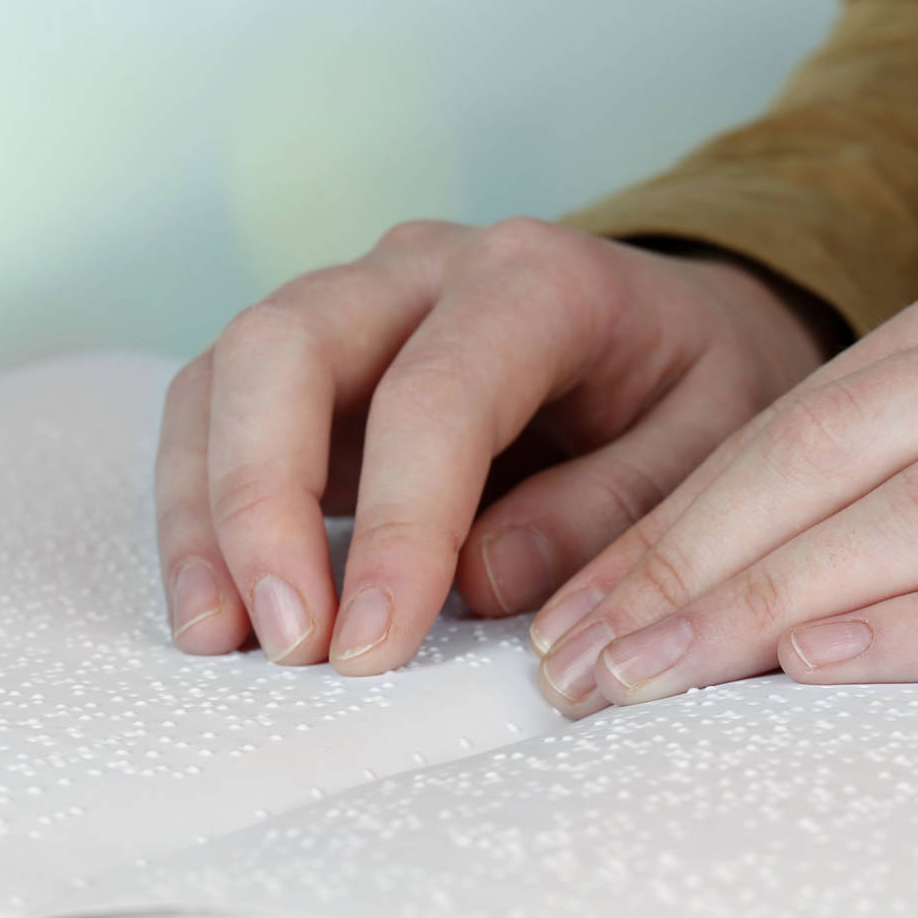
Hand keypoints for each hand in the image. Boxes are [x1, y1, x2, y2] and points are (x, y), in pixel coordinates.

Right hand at [156, 218, 832, 670]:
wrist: (679, 332)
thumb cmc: (697, 393)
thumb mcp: (715, 449)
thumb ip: (617, 512)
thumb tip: (478, 581)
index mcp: (539, 279)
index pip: (436, 394)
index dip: (395, 526)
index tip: (372, 647)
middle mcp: (423, 270)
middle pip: (285, 347)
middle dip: (262, 502)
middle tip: (288, 643)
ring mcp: (352, 307)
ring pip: (227, 377)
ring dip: (209, 515)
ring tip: (222, 641)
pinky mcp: (310, 366)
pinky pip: (217, 415)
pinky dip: (203, 513)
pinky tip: (220, 609)